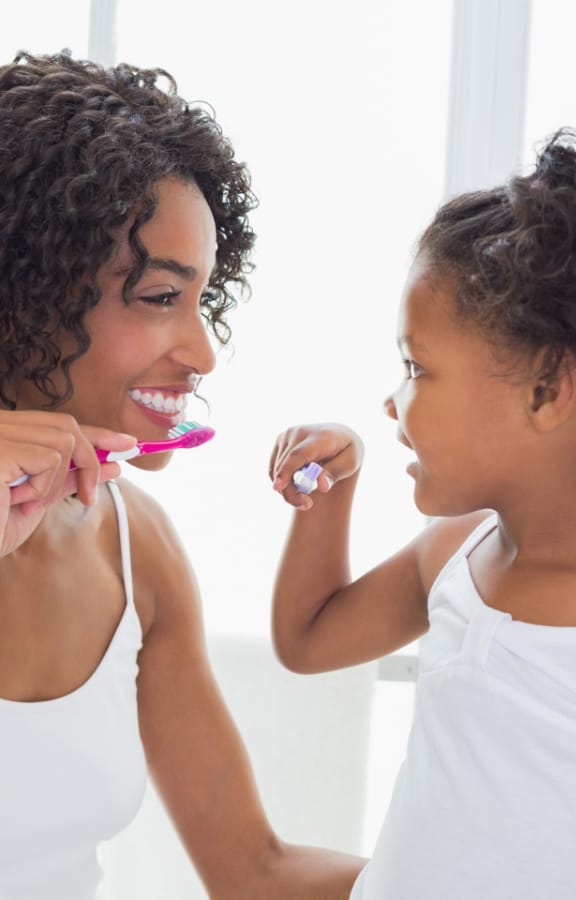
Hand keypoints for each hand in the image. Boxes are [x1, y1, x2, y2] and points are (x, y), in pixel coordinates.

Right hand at [0, 410, 136, 556]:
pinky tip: (19, 501)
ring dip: (57, 480)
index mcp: (7, 432)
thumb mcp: (38, 499)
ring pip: (65, 440)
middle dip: (92, 457)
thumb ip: (70, 477)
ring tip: (29, 503)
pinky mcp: (0, 447)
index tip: (127, 444)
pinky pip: (51, 457)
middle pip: (68, 425)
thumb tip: (113, 464)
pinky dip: (44, 485)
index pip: (60, 424)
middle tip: (90, 496)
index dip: (97, 433)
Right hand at [269, 423, 363, 509]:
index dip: (287, 471)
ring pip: (277, 470)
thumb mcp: (351, 463)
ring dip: (287, 488)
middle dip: (291, 492)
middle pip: (286, 466)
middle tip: (306, 505)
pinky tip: (298, 483)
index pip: (299, 455)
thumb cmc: (346, 451)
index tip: (277, 487)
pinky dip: (282, 481)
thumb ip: (336, 473)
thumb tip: (321, 486)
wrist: (338, 436)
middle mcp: (300, 432)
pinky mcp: (280, 440)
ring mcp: (287, 435)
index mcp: (320, 436)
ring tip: (306, 496)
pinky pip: (273, 468)